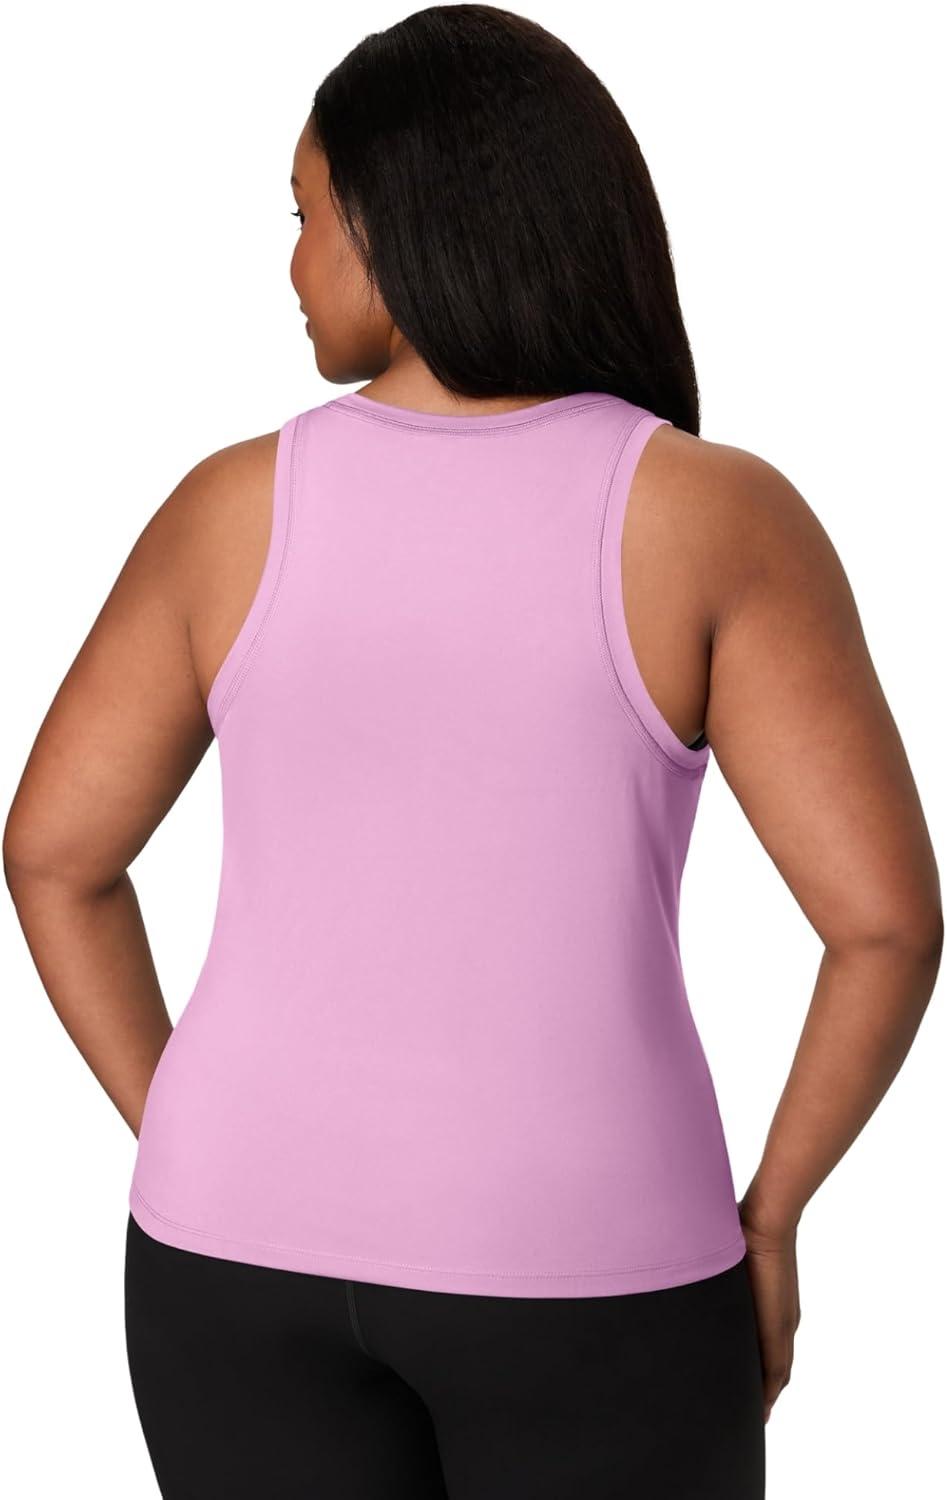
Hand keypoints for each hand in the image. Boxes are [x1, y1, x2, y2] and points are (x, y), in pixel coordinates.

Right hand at [738, 1199, 801, 1423]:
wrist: (766, 1222)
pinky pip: (776, 1371)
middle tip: (750, 1414)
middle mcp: (783, 1322)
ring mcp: (783, 1326)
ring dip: (766, 1396)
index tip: (748, 1390)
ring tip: (751, 1418)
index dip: (761, 1373)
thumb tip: (694, 1260)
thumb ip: (717, 1269)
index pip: (769, 1350)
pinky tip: (761, 1408)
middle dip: (763, 1392)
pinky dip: (769, 1392)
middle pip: (776, 1369)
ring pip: (777, 1374)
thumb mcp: (728, 1259)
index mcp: (773, 1308)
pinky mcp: (778, 1329)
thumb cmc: (745, 1230)